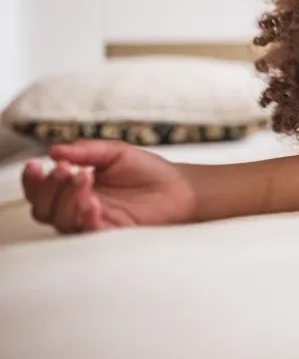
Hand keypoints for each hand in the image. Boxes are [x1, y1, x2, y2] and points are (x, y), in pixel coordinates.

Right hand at [21, 140, 195, 233]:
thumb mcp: (116, 152)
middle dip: (49, 188)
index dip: (33, 180)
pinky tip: (93, 202)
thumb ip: (87, 150)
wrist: (179, 186)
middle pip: (43, 208)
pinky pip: (89, 232)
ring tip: (85, 178)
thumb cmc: (148, 170)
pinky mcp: (111, 233)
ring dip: (67, 199)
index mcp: (74, 187)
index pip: (41, 190)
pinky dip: (86, 218)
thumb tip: (56, 150)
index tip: (38, 165)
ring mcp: (93, 221)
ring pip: (61, 221)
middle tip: (67, 170)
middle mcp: (78, 207)